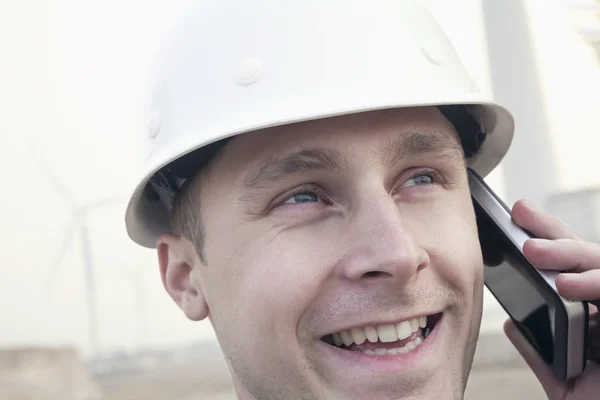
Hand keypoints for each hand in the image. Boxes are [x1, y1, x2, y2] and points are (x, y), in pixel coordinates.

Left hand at [503, 199, 599, 399]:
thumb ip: (540, 354)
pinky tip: (568, 289)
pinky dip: (594, 284)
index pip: (570, 266)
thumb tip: (511, 324)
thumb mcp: (564, 383)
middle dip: (554, 234)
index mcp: (592, 313)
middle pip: (588, 257)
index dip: (548, 235)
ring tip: (534, 253)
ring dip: (572, 256)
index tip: (518, 214)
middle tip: (520, 217)